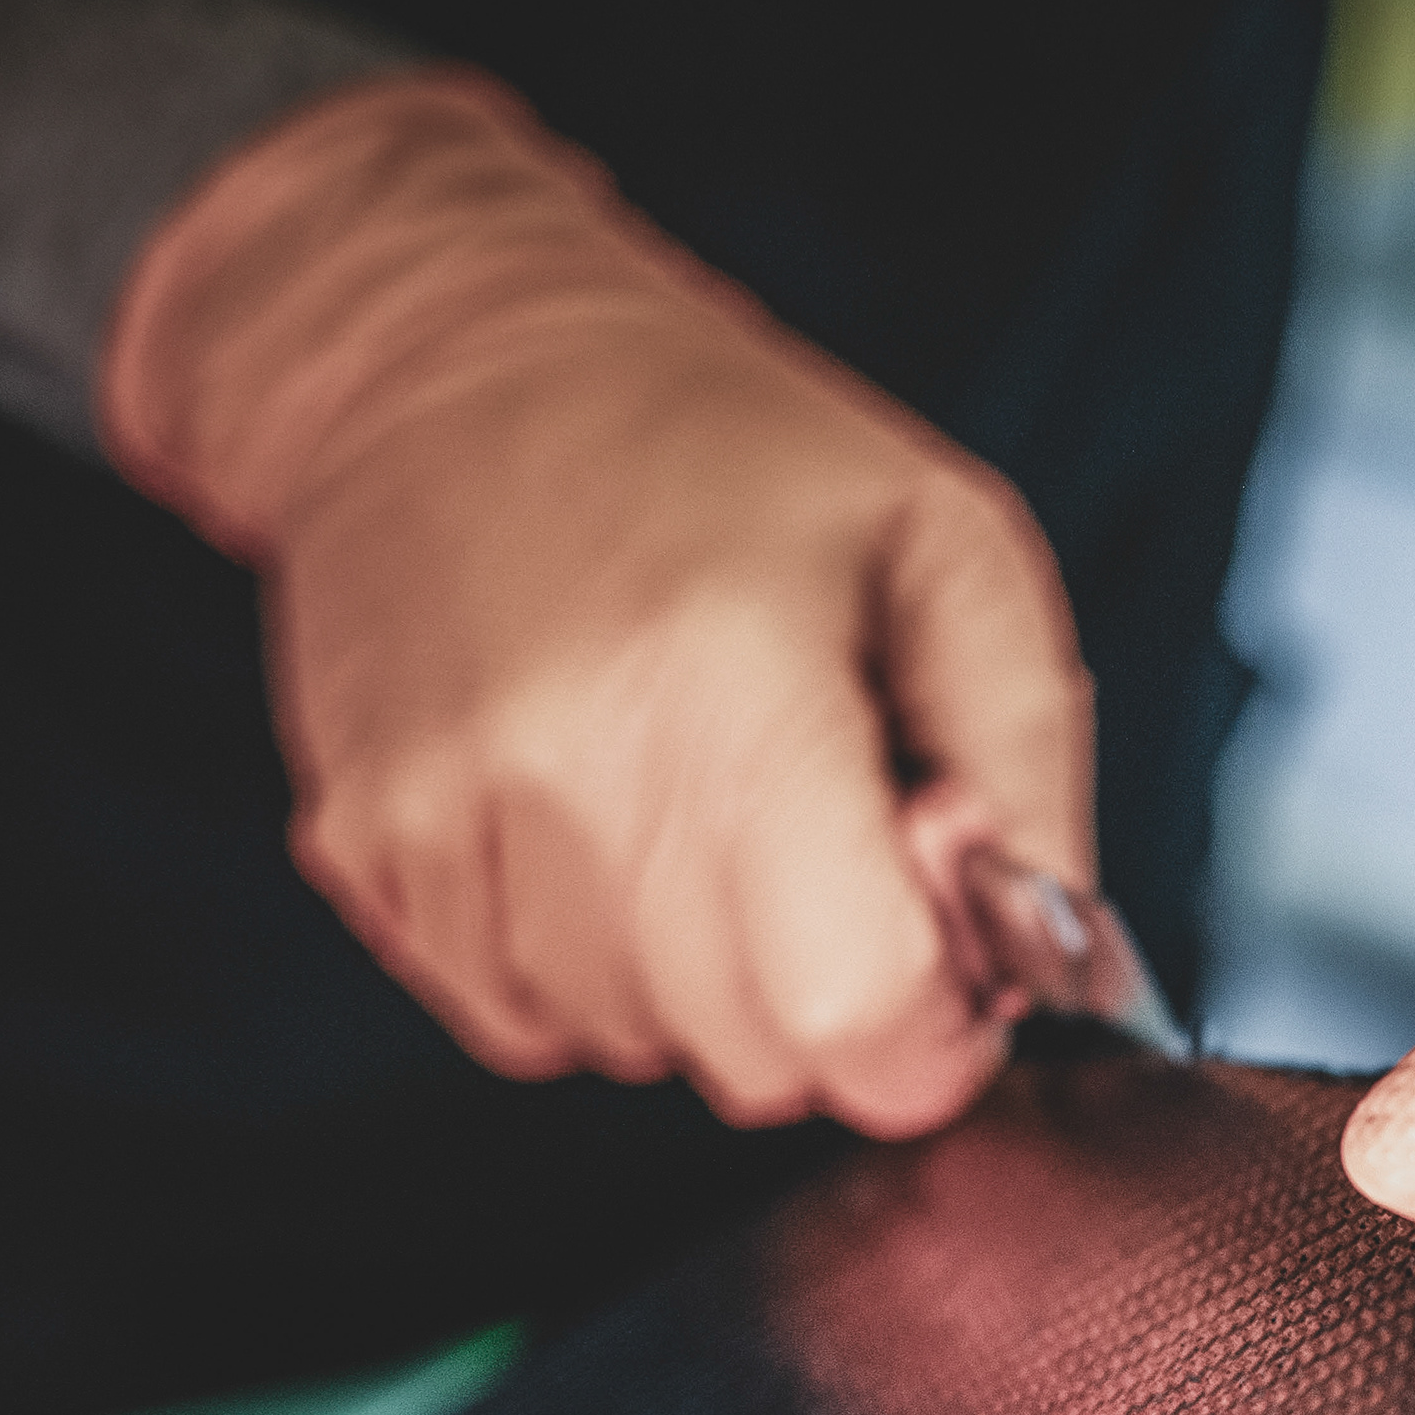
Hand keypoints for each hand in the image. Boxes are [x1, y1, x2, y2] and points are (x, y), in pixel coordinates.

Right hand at [99, 69, 1090, 1138]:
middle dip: (826, 990)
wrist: (439, 355)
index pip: (856, 1015)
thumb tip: (1050, 952)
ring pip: (639, 1049)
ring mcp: (443, 825)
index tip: (943, 958)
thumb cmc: (714, 444)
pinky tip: (594, 817)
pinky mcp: (364, 854)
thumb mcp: (946, 543)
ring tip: (692, 795)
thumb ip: (1027, 760)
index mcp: (735, 687)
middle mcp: (570, 773)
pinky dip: (589, 958)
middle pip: (756, 1059)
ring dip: (699, 972)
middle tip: (820, 832)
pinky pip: (523, 1020)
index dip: (934, 1027)